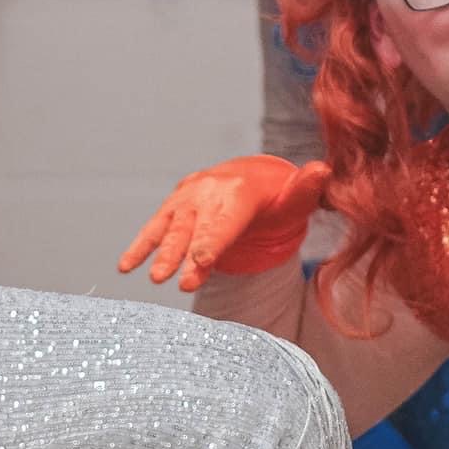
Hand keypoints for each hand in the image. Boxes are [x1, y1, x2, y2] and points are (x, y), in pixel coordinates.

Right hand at [118, 155, 329, 292]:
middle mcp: (209, 190)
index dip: (211, 244)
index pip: (224, 222)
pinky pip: (156, 227)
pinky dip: (140, 245)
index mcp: (239, 191)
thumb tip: (323, 170)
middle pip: (195, 227)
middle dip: (182, 253)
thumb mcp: (298, 197)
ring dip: (158, 251)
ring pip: (172, 227)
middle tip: (168, 279)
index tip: (200, 264)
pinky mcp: (175, 207)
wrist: (252, 180)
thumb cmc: (279, 198)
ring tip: (150, 276)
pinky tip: (125, 266)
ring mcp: (189, 198)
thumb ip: (307, 189)